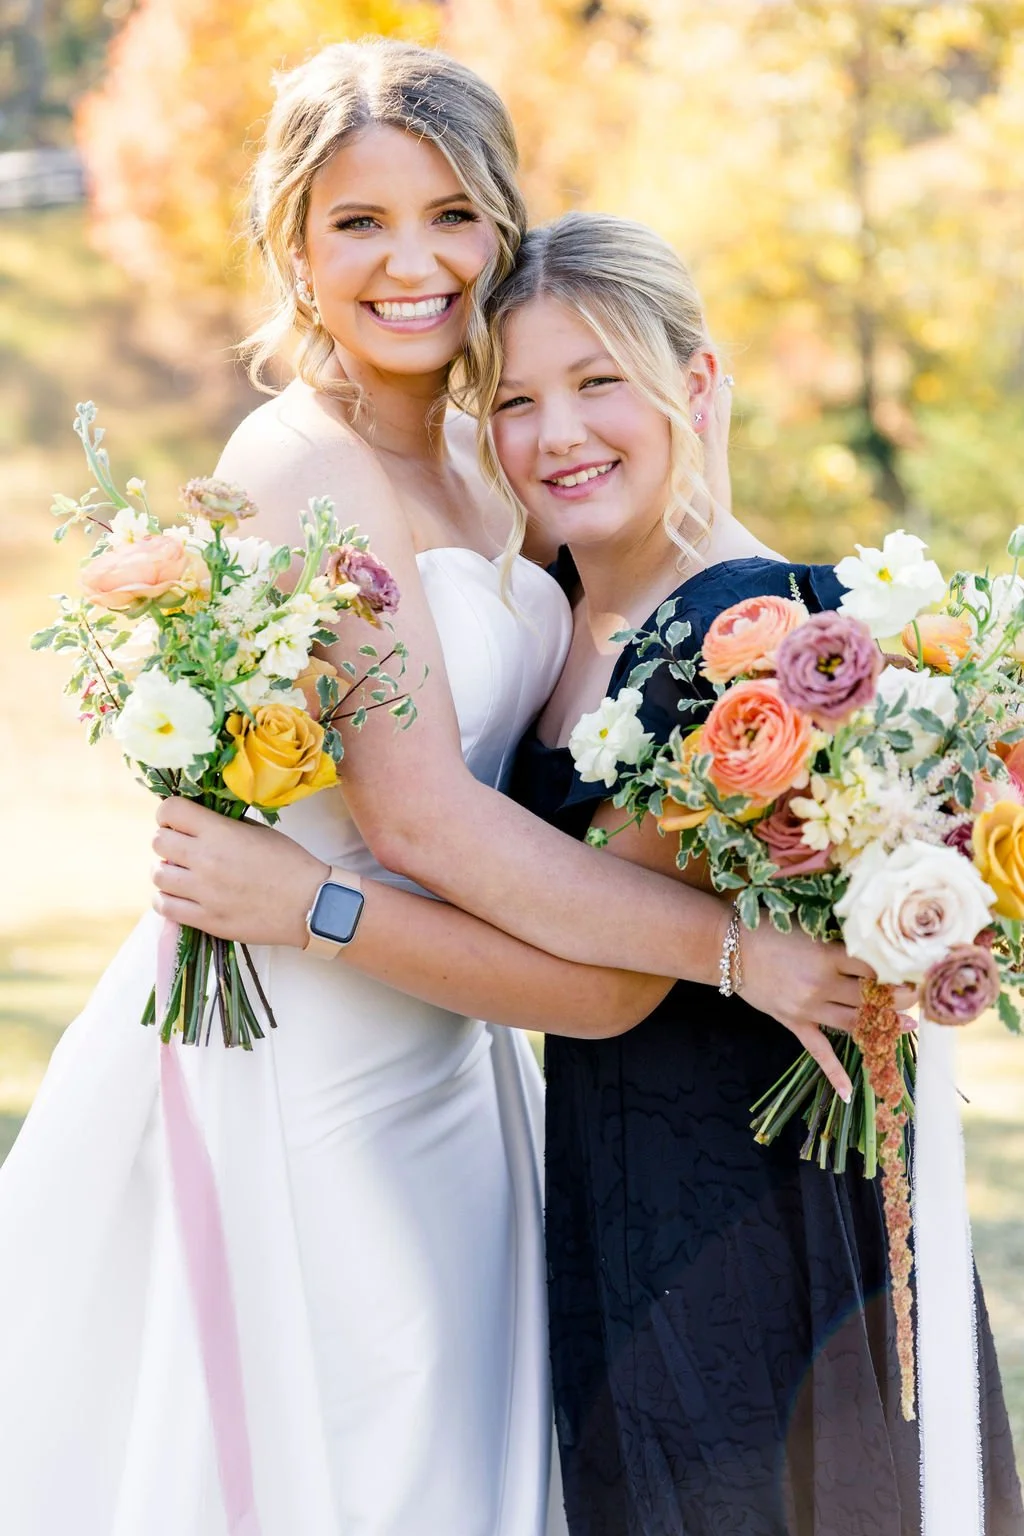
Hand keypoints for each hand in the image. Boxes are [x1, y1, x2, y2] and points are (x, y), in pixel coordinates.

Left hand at [151, 798, 328, 947]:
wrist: (310, 904)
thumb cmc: (290, 862)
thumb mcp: (259, 830)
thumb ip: (224, 824)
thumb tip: (197, 822)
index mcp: (220, 832)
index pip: (170, 811)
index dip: (169, 814)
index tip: (178, 821)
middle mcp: (206, 860)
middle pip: (158, 841)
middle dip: (168, 840)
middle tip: (182, 848)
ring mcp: (203, 892)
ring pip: (157, 875)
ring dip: (167, 871)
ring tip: (183, 874)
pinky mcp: (205, 919)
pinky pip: (164, 907)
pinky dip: (167, 898)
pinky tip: (181, 896)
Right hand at [741, 922, 916, 1100]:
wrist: (727, 948)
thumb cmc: (768, 928)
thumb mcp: (807, 926)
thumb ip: (837, 937)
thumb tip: (873, 942)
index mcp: (827, 955)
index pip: (874, 967)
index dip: (897, 970)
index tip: (914, 969)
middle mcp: (821, 984)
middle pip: (871, 997)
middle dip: (899, 998)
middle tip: (917, 994)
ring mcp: (807, 1008)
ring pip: (855, 1023)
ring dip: (884, 1027)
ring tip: (909, 1026)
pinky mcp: (793, 1023)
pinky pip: (818, 1052)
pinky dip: (835, 1073)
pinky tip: (850, 1092)